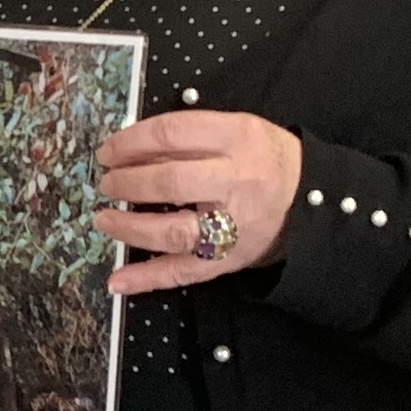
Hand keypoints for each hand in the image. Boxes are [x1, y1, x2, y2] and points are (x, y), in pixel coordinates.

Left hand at [92, 110, 303, 296]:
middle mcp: (235, 182)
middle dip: (128, 182)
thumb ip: (189, 136)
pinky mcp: (227, 260)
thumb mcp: (236, 129)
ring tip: (103, 220)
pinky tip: (117, 281)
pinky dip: (146, 278)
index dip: (131, 141)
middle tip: (106, 183)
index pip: (174, 134)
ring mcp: (232, 226)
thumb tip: (129, 150)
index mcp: (238, 139)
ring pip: (173, 231)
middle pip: (171, 182)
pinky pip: (183, 272)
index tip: (108, 150)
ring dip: (129, 227)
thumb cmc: (262, 158)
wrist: (308, 199)